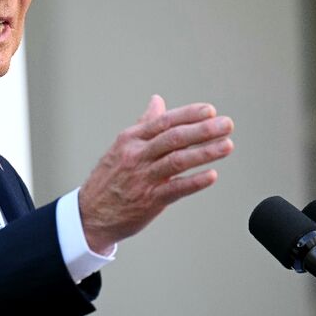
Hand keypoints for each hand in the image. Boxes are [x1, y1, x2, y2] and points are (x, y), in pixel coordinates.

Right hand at [78, 95, 233, 253]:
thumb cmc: (109, 178)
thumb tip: (157, 101)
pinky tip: (212, 175)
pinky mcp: (149, 201)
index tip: (210, 110)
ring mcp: (143, 178)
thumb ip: (144, 124)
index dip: (189, 114)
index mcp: (131, 139)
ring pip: (177, 161)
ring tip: (226, 145)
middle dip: (203, 129)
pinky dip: (194, 182)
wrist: (89, 214)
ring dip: (204, 152)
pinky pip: (175, 189)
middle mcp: (137, 156)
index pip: (164, 121)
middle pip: (174, 138)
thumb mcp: (122, 146)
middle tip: (226, 124)